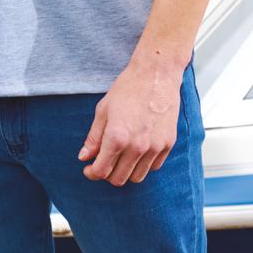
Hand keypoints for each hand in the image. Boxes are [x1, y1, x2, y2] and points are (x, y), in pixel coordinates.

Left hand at [77, 58, 183, 185]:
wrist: (157, 74)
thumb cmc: (128, 88)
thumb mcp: (104, 109)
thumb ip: (94, 137)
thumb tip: (84, 157)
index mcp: (117, 137)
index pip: (101, 171)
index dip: (92, 173)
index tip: (89, 169)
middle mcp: (137, 146)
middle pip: (118, 179)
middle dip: (107, 174)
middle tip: (102, 163)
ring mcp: (155, 147)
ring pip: (137, 177)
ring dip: (126, 172)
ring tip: (120, 158)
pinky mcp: (168, 144)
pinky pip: (154, 167)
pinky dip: (143, 164)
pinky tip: (137, 151)